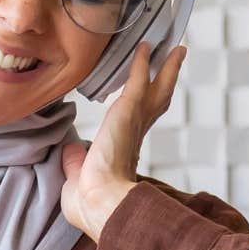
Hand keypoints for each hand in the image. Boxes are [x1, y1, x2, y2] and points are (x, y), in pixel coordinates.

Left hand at [59, 41, 187, 242]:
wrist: (98, 201)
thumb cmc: (89, 203)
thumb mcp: (77, 180)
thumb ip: (75, 163)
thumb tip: (72, 152)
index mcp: (125, 152)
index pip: (140, 124)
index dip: (146, 109)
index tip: (151, 97)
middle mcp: (136, 135)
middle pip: (158, 100)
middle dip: (167, 80)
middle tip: (176, 61)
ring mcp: (135, 122)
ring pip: (157, 87)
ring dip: (166, 67)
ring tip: (175, 49)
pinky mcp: (128, 111)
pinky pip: (137, 79)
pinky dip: (141, 62)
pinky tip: (144, 46)